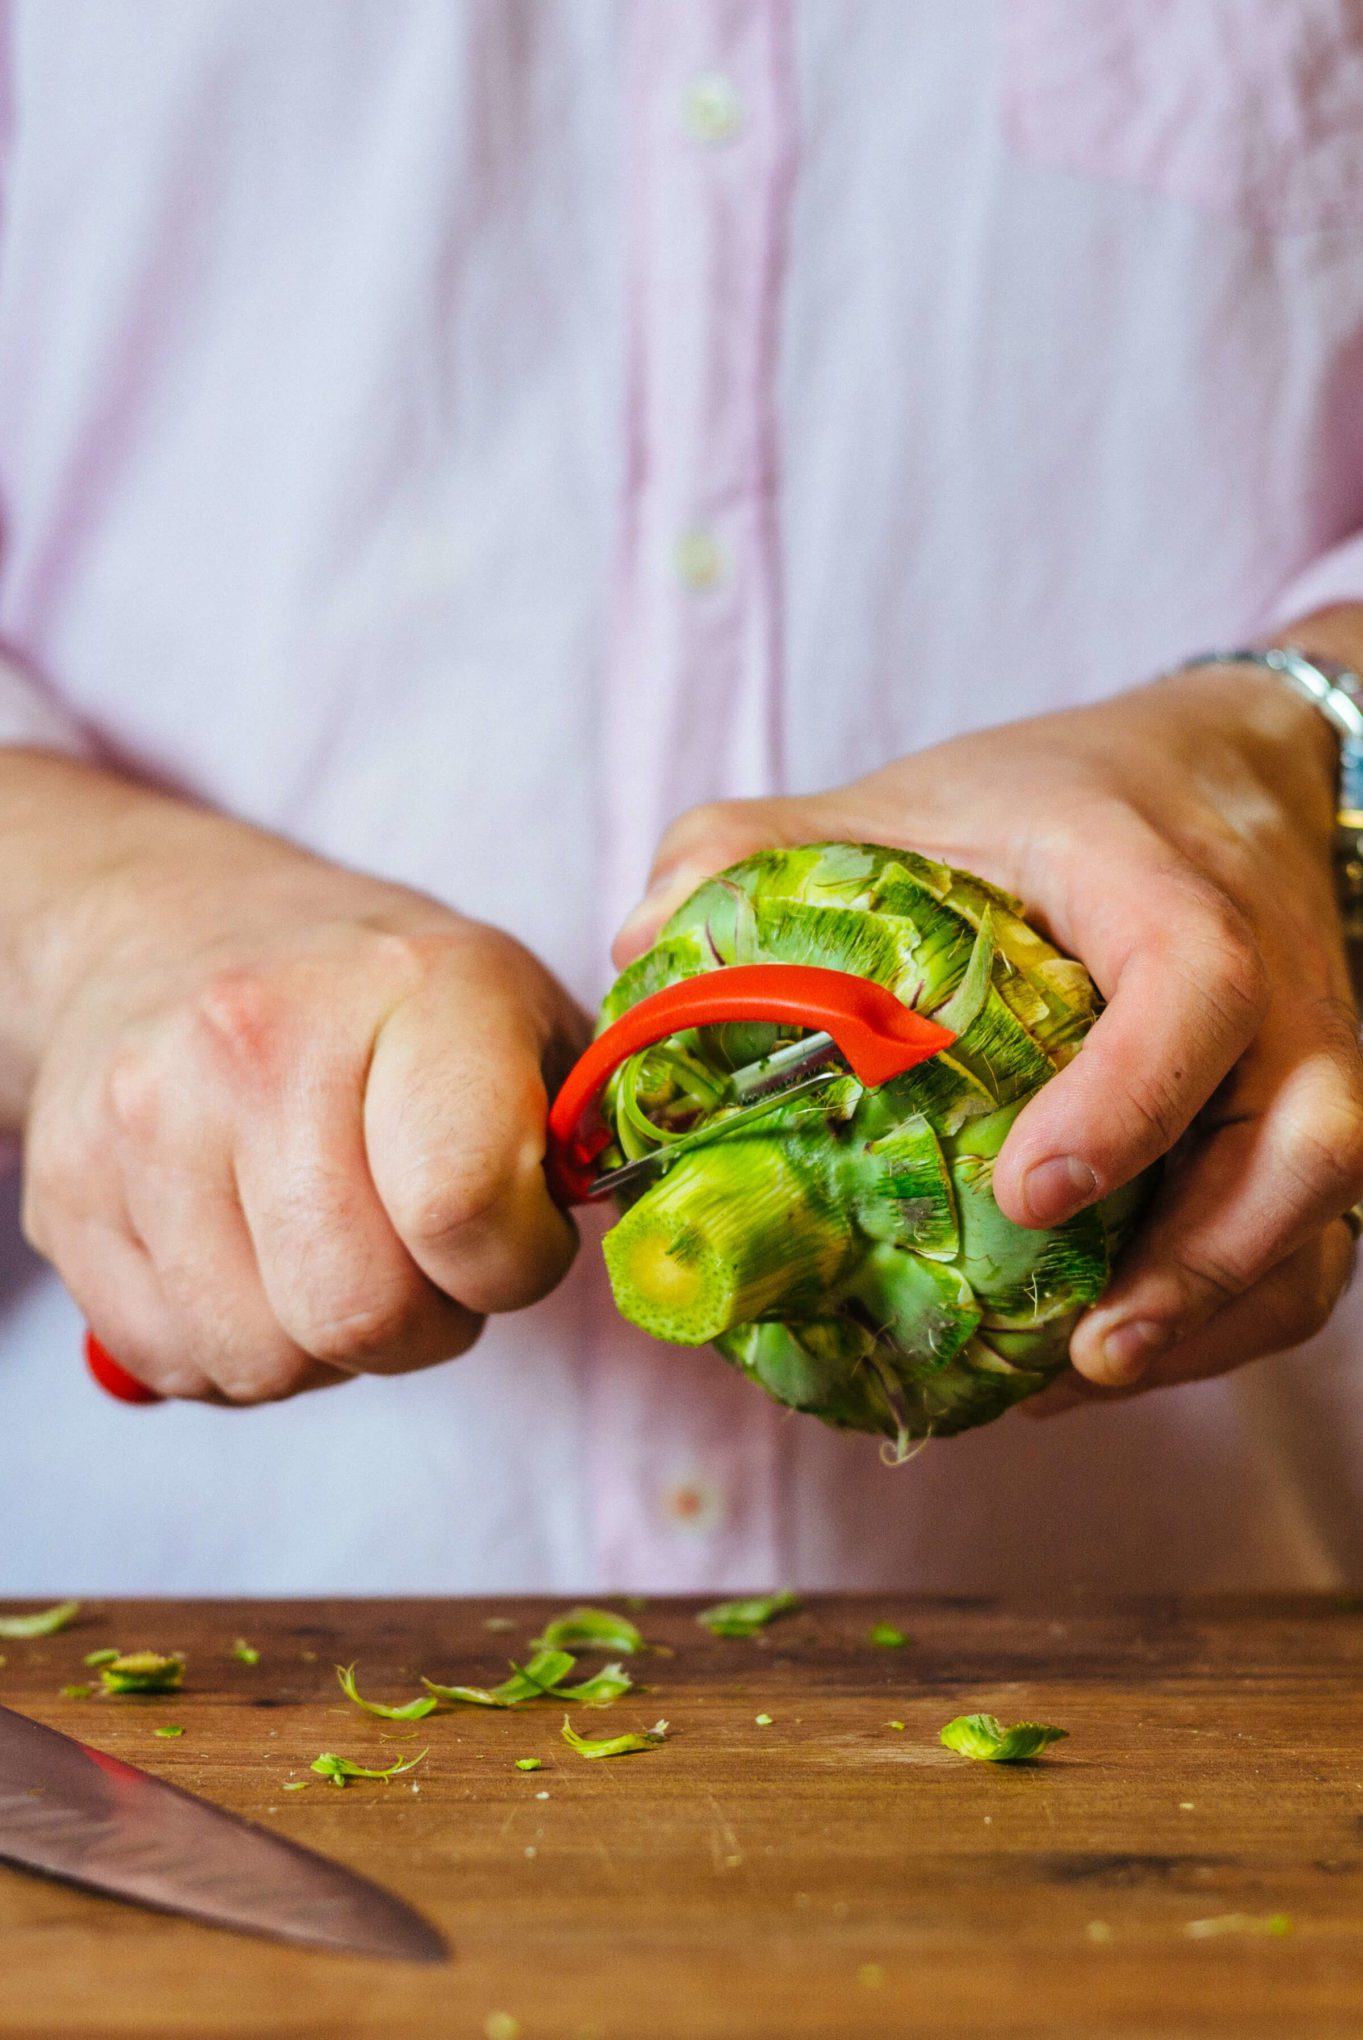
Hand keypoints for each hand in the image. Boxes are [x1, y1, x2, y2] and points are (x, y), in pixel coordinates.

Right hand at [19, 766, 584, 1401]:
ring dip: (327, 1345)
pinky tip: (254, 1255)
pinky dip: (237, 1345)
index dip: (514, 1265)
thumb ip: (585, 1128)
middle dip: (425, 1324)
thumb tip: (657, 1246)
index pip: (464, 1209)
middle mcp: (260, 1040)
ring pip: (267, 1360)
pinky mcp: (67, 1190)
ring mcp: (145, 1116)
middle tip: (426, 1259)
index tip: (512, 1233)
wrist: (169, 930)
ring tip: (337, 1246)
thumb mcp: (513, 1011)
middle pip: (361, 1316)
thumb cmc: (377, 993)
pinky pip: (177, 1362)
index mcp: (413, 987)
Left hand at [613, 654, 1362, 1403]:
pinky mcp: (1307, 1128)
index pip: (1194, 988)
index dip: (1125, 1099)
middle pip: (1306, 1144)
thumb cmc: (1061, 801)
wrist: (1228, 777)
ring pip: (1318, 1219)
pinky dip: (1220, 1323)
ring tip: (1080, 1377)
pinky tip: (1103, 1357)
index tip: (1029, 1192)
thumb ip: (773, 849)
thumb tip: (641, 952)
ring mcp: (1312, 1064)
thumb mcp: (918, 799)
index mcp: (1169, 892)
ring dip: (1211, 1319)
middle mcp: (1278, 989)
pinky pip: (1308, 1249)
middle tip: (1079, 1347)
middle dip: (1202, 1265)